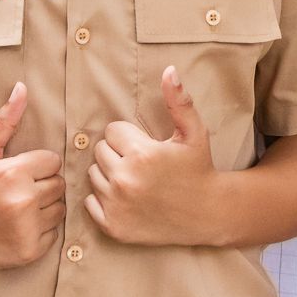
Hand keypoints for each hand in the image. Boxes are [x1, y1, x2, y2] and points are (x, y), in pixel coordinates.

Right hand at [0, 85, 64, 268]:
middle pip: (58, 185)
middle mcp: (21, 201)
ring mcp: (25, 229)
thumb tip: (23, 87)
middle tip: (17, 191)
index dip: (37, 165)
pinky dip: (40, 230)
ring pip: (59, 209)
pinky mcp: (28, 252)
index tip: (18, 172)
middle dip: (41, 185)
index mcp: (11, 172)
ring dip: (44, 208)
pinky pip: (53, 234)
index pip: (52, 161)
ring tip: (18, 208)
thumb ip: (5, 121)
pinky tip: (17, 227)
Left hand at [85, 67, 224, 245]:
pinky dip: (103, 199)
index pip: (112, 131)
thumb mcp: (194, 132)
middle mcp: (124, 180)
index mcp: (141, 154)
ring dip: (109, 174)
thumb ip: (178, 101)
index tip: (145, 145)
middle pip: (99, 152)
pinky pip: (89, 203)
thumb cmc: (199, 168)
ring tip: (134, 179)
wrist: (207, 213)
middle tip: (139, 162)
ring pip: (93, 176)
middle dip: (117, 153)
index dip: (129, 135)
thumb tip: (169, 70)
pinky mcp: (113, 226)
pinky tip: (126, 197)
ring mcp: (117, 205)